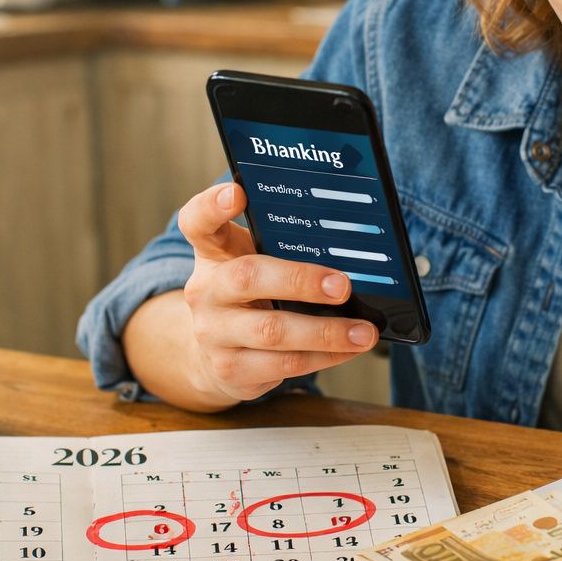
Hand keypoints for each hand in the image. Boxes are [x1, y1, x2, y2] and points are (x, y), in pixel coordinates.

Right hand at [176, 182, 378, 402]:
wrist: (212, 355)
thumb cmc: (248, 296)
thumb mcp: (253, 261)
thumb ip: (281, 247)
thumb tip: (348, 244)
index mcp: (213, 253)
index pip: (198, 221)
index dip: (213, 205)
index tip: (238, 192)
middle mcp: (206, 290)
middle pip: (247, 277)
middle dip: (300, 281)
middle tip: (342, 286)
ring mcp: (214, 332)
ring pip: (272, 331)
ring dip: (325, 332)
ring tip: (363, 331)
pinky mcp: (230, 368)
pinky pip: (284, 364)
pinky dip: (324, 357)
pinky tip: (348, 349)